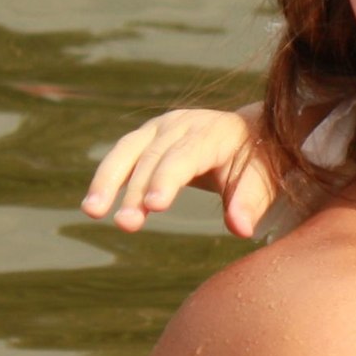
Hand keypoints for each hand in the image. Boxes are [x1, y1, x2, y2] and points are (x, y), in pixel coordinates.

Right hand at [81, 107, 273, 237]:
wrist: (250, 134)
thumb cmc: (257, 163)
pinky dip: (107, 179)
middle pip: (153, 158)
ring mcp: (160, 128)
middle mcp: (181, 125)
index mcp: (212, 132)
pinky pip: (122, 157)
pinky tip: (95, 205)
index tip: (154, 206)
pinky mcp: (146, 138)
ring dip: (108, 181)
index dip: (167, 179)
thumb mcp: (262, 181)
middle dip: (137, 192)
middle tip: (126, 224)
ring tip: (93, 211)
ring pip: (127, 152)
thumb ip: (250, 203)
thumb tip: (240, 230)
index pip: (185, 156)